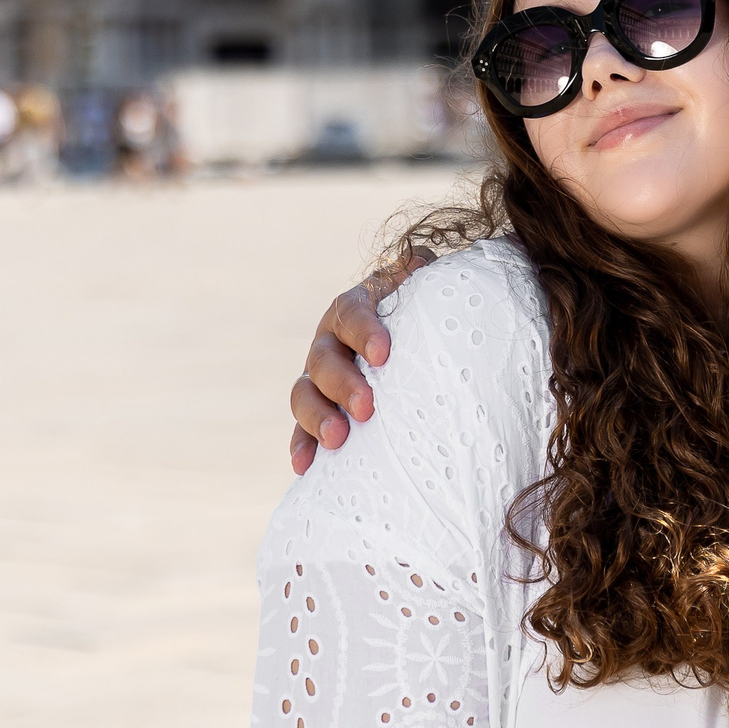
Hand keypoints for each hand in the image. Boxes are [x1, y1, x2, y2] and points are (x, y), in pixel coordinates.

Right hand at [285, 252, 429, 473]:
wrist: (414, 343)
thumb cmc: (424, 316)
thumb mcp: (427, 290)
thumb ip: (424, 274)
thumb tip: (422, 261)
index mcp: (355, 308)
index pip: (352, 312)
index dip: (364, 332)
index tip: (384, 354)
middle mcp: (330, 340)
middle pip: (323, 358)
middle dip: (342, 384)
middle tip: (367, 407)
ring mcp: (319, 378)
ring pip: (304, 393)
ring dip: (317, 417)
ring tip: (338, 439)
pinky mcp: (319, 411)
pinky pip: (301, 429)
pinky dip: (301, 445)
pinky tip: (306, 466)